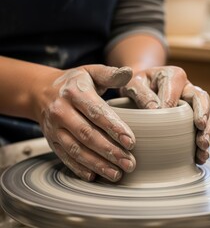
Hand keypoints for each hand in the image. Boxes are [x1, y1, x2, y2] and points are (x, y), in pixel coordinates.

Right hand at [33, 65, 136, 181]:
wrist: (40, 91)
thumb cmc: (74, 82)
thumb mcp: (90, 72)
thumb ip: (110, 74)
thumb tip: (129, 72)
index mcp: (74, 92)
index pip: (97, 112)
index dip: (114, 128)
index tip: (131, 142)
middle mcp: (61, 111)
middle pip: (87, 135)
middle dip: (110, 151)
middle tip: (129, 163)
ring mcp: (54, 128)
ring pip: (76, 150)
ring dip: (97, 164)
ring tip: (117, 174)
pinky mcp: (51, 141)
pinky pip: (64, 157)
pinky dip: (79, 168)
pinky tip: (94, 177)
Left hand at [120, 66, 209, 163]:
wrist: (140, 90)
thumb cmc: (137, 86)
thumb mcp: (133, 84)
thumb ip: (141, 93)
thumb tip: (156, 109)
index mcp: (173, 76)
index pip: (175, 91)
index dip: (171, 105)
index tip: (164, 119)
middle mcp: (187, 88)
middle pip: (201, 98)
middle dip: (202, 113)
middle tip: (201, 127)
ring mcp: (192, 104)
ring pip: (206, 115)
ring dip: (206, 132)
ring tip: (202, 146)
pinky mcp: (193, 118)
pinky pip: (202, 130)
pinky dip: (202, 144)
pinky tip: (201, 157)